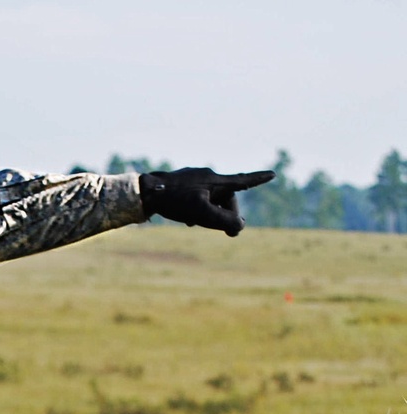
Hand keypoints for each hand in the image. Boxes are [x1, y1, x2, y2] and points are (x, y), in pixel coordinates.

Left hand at [138, 168, 274, 236]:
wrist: (145, 191)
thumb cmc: (174, 201)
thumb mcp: (201, 214)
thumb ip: (222, 221)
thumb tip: (240, 227)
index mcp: (216, 182)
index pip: (242, 181)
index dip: (258, 179)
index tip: (273, 173)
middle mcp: (208, 177)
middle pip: (227, 197)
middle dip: (228, 215)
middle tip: (231, 234)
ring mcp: (195, 179)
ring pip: (211, 199)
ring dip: (211, 213)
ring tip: (198, 224)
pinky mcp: (182, 183)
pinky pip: (198, 197)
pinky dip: (198, 209)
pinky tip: (188, 220)